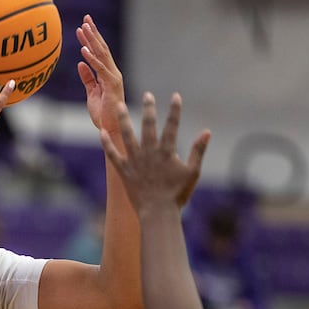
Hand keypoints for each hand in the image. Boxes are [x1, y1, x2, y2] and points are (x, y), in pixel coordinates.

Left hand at [76, 14, 123, 132]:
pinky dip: (91, 58)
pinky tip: (83, 49)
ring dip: (92, 40)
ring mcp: (113, 77)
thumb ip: (87, 78)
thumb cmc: (103, 114)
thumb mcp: (91, 93)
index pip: (98, 53)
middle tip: (85, 18)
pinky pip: (100, 69)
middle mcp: (113, 73)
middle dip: (93, 33)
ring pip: (101, 54)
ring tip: (83, 27)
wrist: (111, 129)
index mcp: (108, 75)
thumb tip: (80, 64)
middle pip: (101, 49)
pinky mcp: (111, 84)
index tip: (82, 27)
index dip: (90, 39)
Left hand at [101, 92, 210, 213]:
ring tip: (119, 105)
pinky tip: (101, 132)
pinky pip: (113, 154)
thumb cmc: (177, 194)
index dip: (174, 110)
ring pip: (127, 135)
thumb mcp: (192, 172)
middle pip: (148, 125)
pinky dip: (107, 144)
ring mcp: (135, 161)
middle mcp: (149, 152)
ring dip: (124, 119)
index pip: (172, 126)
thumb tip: (207, 132)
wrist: (157, 213)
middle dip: (149, 108)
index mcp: (167, 152)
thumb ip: (198, 151)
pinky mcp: (124, 170)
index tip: (175, 96)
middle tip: (147, 95)